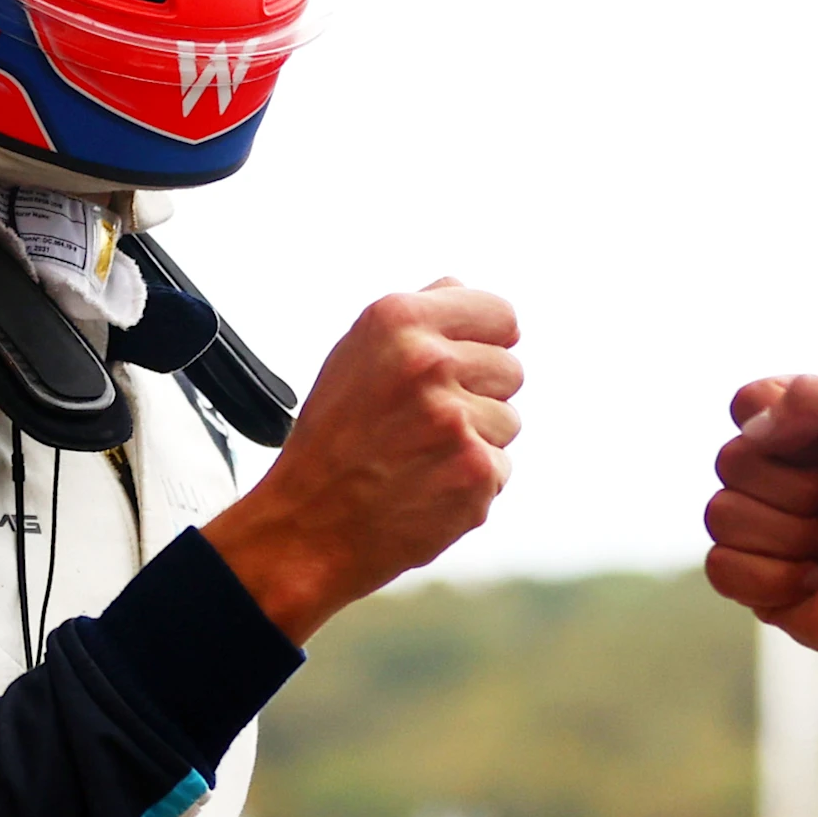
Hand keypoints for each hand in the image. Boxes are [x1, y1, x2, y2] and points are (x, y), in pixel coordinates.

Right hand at [202, 280, 520, 642]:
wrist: (306, 528)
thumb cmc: (330, 443)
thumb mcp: (354, 355)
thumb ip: (415, 317)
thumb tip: (463, 288)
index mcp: (399, 322)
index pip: (500, 315)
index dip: (487, 342)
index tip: (468, 363)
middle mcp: (429, 363)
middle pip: (511, 369)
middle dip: (479, 395)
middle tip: (426, 423)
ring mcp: (456, 420)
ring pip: (509, 421)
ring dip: (477, 441)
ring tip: (421, 456)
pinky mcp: (476, 472)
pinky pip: (503, 467)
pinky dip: (472, 482)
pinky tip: (427, 485)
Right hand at [701, 375, 817, 714]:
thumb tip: (752, 431)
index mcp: (804, 425)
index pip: (748, 402)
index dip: (782, 427)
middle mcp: (775, 471)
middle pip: (731, 461)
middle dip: (799, 490)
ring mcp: (759, 526)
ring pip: (722, 515)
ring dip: (793, 536)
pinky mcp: (750, 578)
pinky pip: (720, 567)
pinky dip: (774, 578)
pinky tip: (814, 580)